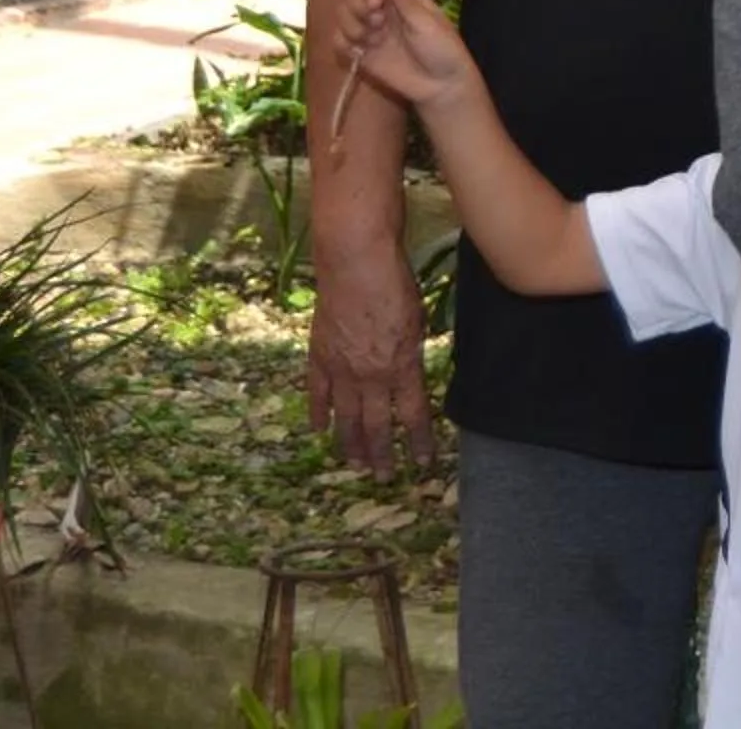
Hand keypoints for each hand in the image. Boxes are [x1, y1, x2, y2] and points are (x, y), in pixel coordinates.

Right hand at [308, 240, 432, 475]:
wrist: (355, 263)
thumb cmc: (395, 285)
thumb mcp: (418, 322)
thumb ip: (413, 355)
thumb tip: (410, 377)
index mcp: (402, 366)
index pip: (415, 416)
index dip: (420, 442)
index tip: (423, 463)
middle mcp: (371, 375)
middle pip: (378, 425)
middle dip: (382, 455)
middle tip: (383, 477)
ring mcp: (341, 368)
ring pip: (346, 418)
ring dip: (350, 444)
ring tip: (354, 465)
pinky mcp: (319, 356)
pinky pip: (317, 394)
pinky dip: (318, 414)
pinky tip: (319, 431)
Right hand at [340, 0, 478, 112]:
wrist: (441, 87)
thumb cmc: (443, 52)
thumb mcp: (429, 26)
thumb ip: (408, 3)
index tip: (375, 3)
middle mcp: (384, 9)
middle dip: (356, 3)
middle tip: (375, 22)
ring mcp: (371, 29)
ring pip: (342, 13)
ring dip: (351, 24)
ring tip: (373, 40)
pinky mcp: (361, 52)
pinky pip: (338, 40)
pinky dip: (343, 43)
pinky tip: (360, 53)